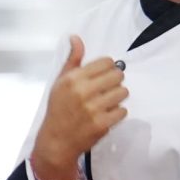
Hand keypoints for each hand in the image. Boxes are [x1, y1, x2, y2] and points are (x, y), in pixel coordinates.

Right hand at [31, 36, 127, 179]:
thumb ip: (72, 60)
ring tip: (108, 100)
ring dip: (119, 96)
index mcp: (73, 79)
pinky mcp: (102, 124)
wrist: (57, 141)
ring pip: (123, 92)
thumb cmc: (59, 109)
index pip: (106, 62)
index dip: (108, 67)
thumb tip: (76, 37)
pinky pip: (123, 111)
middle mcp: (83, 92)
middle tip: (108, 88)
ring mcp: (93, 109)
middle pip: (118, 75)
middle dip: (116, 80)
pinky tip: (108, 114)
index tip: (104, 75)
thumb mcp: (60, 82)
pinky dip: (118, 112)